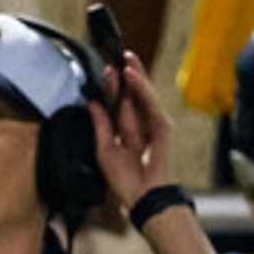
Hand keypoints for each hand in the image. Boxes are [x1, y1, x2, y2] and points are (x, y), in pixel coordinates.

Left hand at [90, 50, 171, 216]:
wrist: (142, 197)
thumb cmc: (126, 181)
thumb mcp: (105, 150)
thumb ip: (101, 125)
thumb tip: (92, 104)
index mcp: (128, 131)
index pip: (120, 104)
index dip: (112, 88)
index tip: (104, 72)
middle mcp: (142, 125)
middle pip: (133, 95)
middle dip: (125, 76)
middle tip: (117, 56)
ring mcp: (153, 124)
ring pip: (142, 95)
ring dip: (134, 76)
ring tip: (125, 59)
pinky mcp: (161, 126)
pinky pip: (148, 103)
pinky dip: (140, 89)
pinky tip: (131, 76)